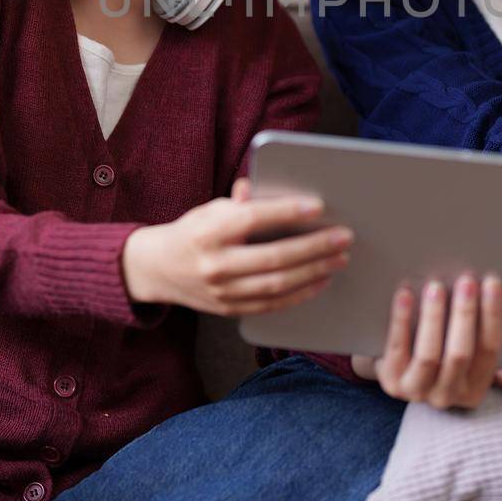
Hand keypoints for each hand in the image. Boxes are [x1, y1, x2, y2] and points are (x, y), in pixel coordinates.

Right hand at [121, 178, 351, 316]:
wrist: (158, 269)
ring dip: (314, 272)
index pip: (251, 220)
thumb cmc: (193, 231)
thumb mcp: (210, 209)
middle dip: (314, 247)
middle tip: (343, 237)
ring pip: (277, 285)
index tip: (317, 206)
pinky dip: (300, 293)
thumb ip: (243, 202)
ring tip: (339, 259)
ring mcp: (221, 292)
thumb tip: (272, 190)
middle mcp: (214, 264)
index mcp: (207, 232)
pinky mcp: (229, 310)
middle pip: (273, 258)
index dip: (286, 212)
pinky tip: (320, 280)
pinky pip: (272, 305)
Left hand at [349, 274, 501, 409]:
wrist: (396, 371)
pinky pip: (396, 348)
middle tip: (466, 280)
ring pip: (430, 355)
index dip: (492, 315)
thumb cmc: (445, 361)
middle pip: (461, 353)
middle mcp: (447, 396)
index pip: (490, 350)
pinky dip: (401, 320)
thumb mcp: (476, 371)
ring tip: (435, 286)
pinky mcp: (389, 380)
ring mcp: (416, 390)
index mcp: (475, 390)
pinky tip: (405, 294)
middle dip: (465, 315)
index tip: (492, 282)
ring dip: (434, 318)